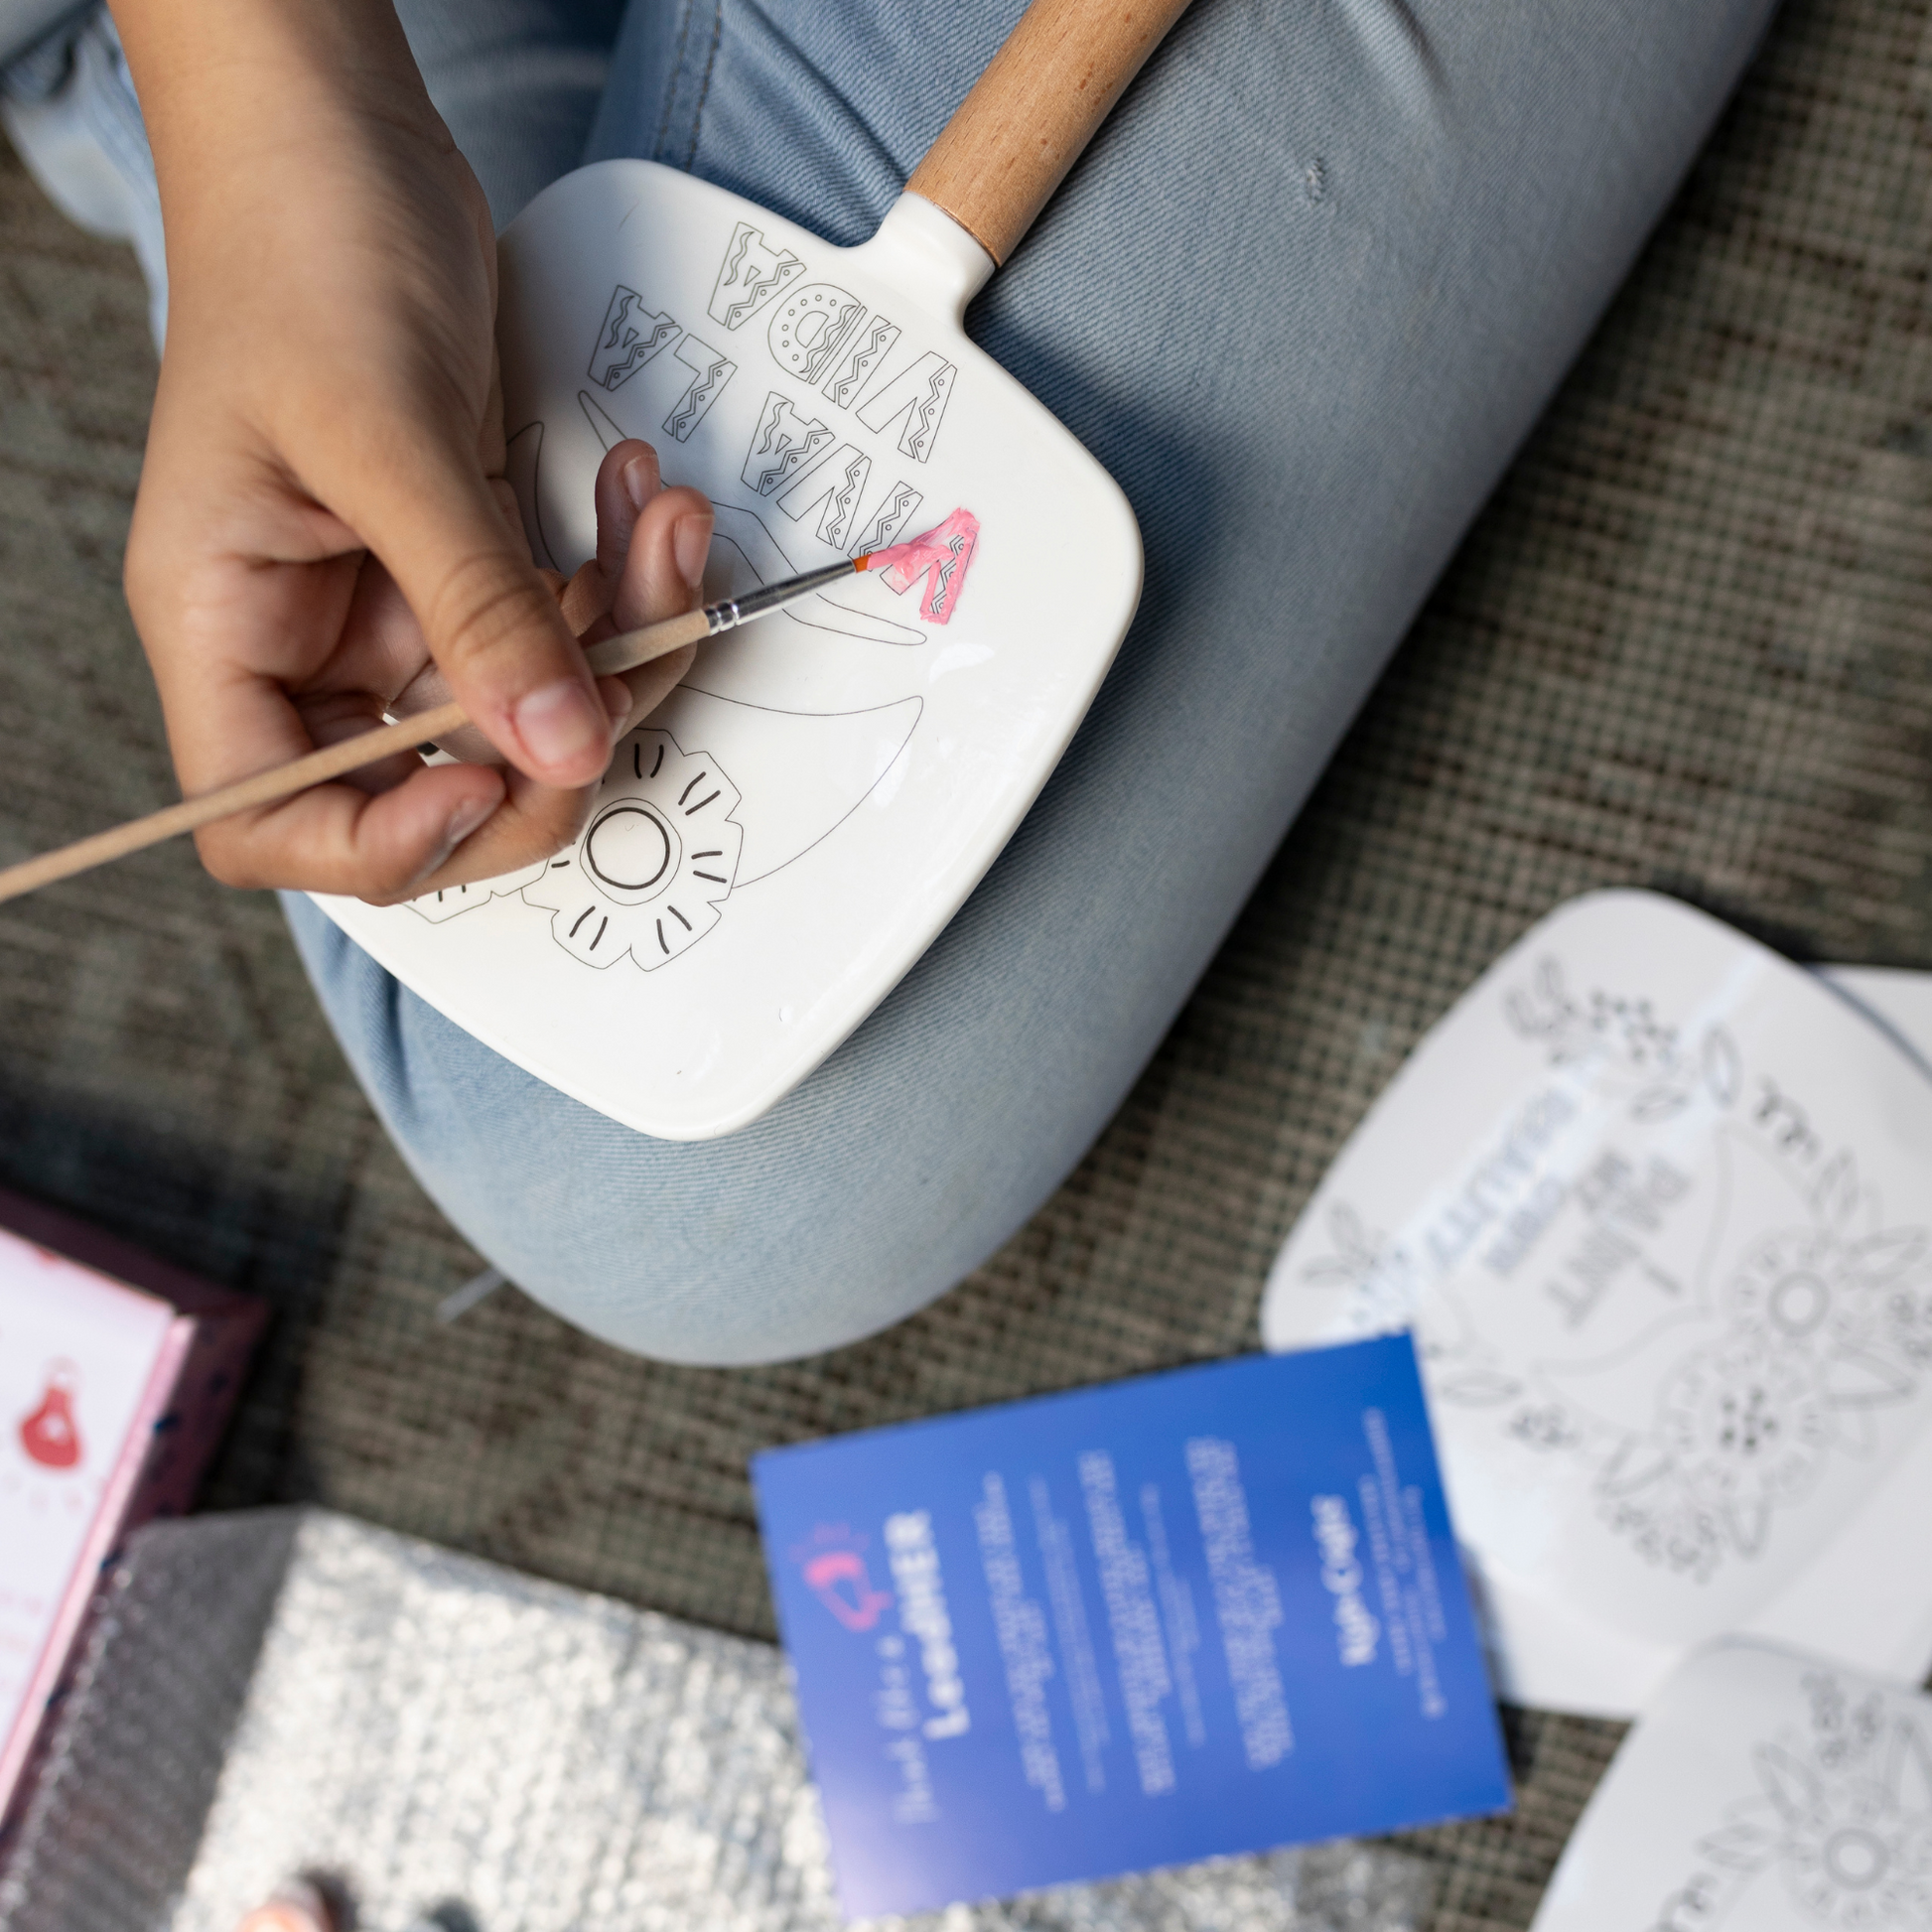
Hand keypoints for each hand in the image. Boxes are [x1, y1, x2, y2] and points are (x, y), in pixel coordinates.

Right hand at [113, 0, 706, 901]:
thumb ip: (475, 604)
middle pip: (429, 791)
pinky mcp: (474, 564)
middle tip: (618, 670)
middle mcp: (309, 641)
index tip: (485, 779)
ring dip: (618, 647)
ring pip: (528, 711)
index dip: (382, 842)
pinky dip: (621, 589)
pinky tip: (637, 503)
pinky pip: (565, 631)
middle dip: (549, 745)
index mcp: (227, 628)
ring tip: (655, 530)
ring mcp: (398, 609)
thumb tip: (559, 747)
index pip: (267, 820)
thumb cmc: (300, 246)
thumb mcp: (382, 434)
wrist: (341, 140)